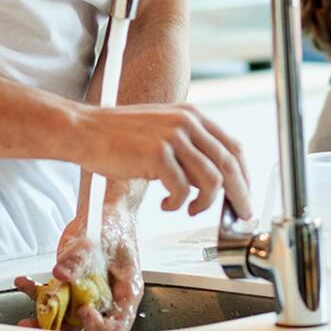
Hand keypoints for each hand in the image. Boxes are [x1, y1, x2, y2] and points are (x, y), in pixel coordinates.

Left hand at [15, 209, 142, 330]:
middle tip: (41, 324)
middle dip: (61, 328)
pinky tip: (25, 283)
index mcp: (124, 292)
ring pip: (66, 317)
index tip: (83, 311)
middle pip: (86, 326)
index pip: (116, 322)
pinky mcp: (69, 286)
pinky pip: (52, 298)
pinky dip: (36, 293)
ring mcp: (85, 294)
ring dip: (44, 317)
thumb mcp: (101, 239)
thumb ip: (81, 258)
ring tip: (26, 318)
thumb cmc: (113, 226)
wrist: (102, 212)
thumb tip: (61, 273)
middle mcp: (105, 298)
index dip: (99, 324)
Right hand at [68, 103, 251, 219]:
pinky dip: (177, 204)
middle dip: (239, 194)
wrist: (86, 130)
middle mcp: (187, 122)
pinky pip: (183, 190)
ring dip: (204, 203)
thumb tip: (212, 182)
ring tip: (188, 209)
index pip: (232, 147)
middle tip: (238, 214)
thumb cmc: (119, 136)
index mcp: (191, 115)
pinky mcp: (158, 154)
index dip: (244, 175)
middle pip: (229, 164)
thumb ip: (189, 149)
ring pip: (212, 180)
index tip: (244, 194)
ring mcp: (173, 137)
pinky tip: (165, 204)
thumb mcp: (162, 131)